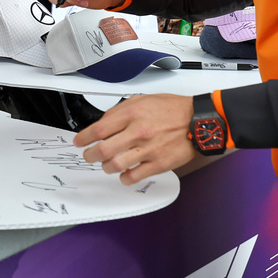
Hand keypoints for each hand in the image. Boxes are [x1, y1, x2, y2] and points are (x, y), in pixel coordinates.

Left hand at [74, 94, 195, 184]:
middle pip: (103, 149)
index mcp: (132, 114)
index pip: (99, 129)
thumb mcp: (142, 99)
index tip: (79, 142)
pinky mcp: (158, 164)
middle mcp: (138, 132)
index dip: (84, 137)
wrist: (198, 121)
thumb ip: (120, 110)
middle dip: (90, 155)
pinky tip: (124, 174)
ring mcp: (148, 150)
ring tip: (106, 165)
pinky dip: (124, 178)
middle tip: (89, 156)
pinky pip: (134, 176)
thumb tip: (103, 122)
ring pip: (116, 165)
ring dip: (106, 167)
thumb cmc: (172, 109)